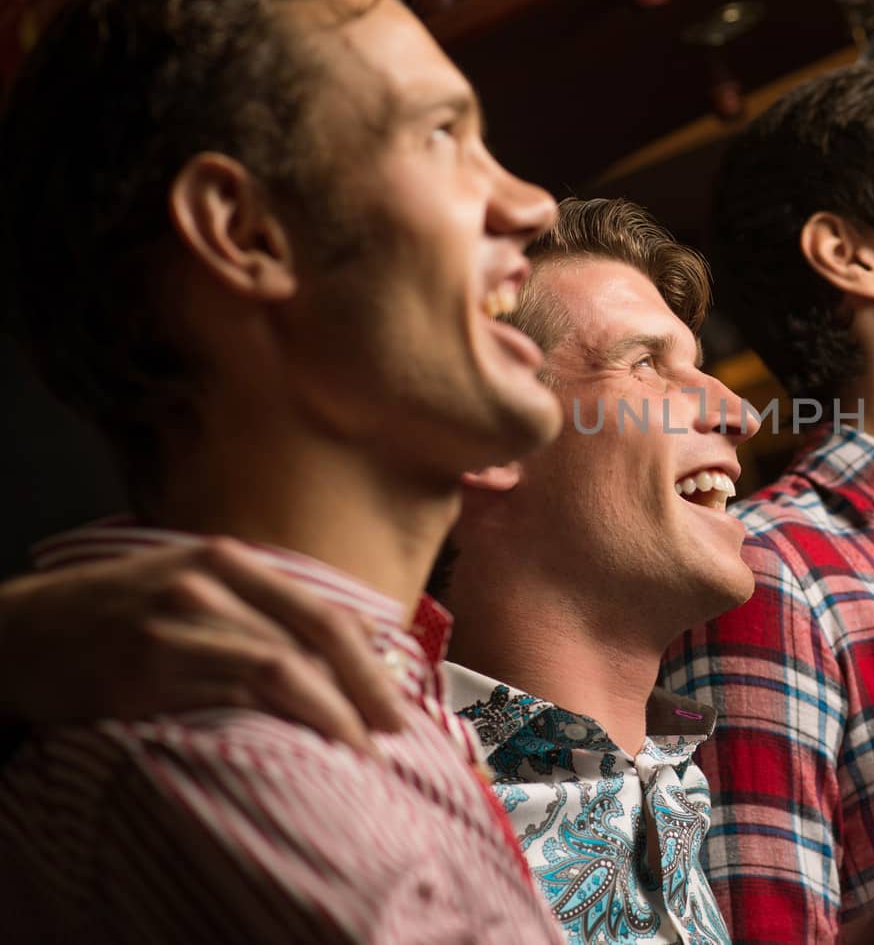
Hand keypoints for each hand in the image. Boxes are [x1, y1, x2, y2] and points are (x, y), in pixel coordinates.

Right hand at [0, 539, 406, 752]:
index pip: (323, 611)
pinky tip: (298, 746)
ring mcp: (176, 621)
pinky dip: (275, 721)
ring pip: (280, 666)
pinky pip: (229, 694)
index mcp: (228, 559)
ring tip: (356, 750)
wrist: (18, 632)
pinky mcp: (144, 667)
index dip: (370, 661)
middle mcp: (209, 581)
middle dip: (364, 689)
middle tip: (393, 732)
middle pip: (315, 635)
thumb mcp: (190, 585)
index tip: (399, 703)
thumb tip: (349, 645)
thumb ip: (261, 607)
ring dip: (329, 713)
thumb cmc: (115, 616)